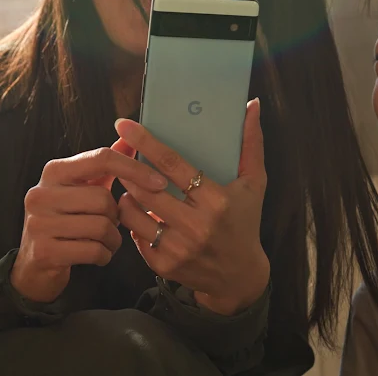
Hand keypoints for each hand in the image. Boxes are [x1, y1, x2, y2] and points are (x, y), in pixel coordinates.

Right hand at [11, 144, 168, 302]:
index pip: (102, 159)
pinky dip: (104, 254)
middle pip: (104, 198)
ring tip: (106, 239)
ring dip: (113, 237)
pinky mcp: (44, 252)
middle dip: (116, 215)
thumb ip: (107, 162)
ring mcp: (39, 223)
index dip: (135, 169)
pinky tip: (99, 253)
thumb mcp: (85, 185)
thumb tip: (130, 137)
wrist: (37, 262)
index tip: (160, 182)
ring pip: (101, 226)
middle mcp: (41, 193)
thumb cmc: (68, 218)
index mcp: (55, 171)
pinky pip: (93, 251)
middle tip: (110, 222)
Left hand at [116, 98, 268, 314]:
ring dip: (127, 194)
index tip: (125, 125)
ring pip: (133, 213)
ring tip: (130, 183)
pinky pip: (134, 235)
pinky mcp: (163, 265)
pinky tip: (139, 211)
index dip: (147, 143)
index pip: (173, 165)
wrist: (239, 275)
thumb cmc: (246, 220)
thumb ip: (252, 143)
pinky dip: (132, 219)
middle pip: (147, 189)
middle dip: (128, 169)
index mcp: (217, 200)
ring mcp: (178, 248)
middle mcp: (196, 225)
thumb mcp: (255, 182)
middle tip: (120, 155)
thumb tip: (252, 104)